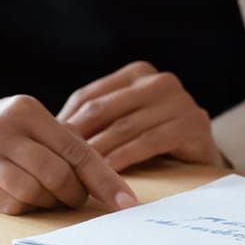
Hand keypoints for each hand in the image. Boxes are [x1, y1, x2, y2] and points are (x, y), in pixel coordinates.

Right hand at [0, 76, 137, 215]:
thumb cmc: (11, 130)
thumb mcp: (38, 124)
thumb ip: (70, 145)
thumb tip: (114, 184)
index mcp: (27, 110)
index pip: (75, 149)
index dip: (104, 179)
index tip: (126, 202)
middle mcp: (2, 130)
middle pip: (56, 174)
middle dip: (75, 192)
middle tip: (78, 196)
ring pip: (33, 192)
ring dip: (51, 202)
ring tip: (51, 195)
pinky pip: (11, 205)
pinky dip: (28, 207)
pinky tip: (28, 197)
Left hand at [58, 62, 223, 171]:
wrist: (200, 158)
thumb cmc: (151, 140)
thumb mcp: (121, 122)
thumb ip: (94, 119)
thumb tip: (47, 131)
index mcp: (138, 73)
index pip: (90, 95)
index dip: (66, 122)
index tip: (44, 145)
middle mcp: (160, 80)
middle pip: (105, 109)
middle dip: (78, 137)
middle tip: (54, 161)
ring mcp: (180, 100)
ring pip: (125, 127)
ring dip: (98, 151)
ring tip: (76, 172)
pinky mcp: (193, 123)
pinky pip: (149, 141)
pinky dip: (125, 157)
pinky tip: (107, 172)